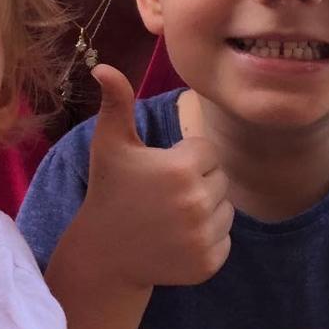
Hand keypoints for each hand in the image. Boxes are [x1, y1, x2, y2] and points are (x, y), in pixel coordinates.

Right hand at [78, 65, 231, 290]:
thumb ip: (116, 103)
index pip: (208, 152)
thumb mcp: (109, 144)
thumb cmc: (109, 190)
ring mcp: (204, 237)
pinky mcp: (209, 264)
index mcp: (180, 168)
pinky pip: (225, 239)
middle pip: (220, 180)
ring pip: (225, 210)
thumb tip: (103, 65)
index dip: (185, 158)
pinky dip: (206, 239)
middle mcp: (197, 203)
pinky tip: (176, 239)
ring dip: (205, 210)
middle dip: (197, 183)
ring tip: (170, 216)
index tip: (159, 170)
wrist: (104, 254)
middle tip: (163, 194)